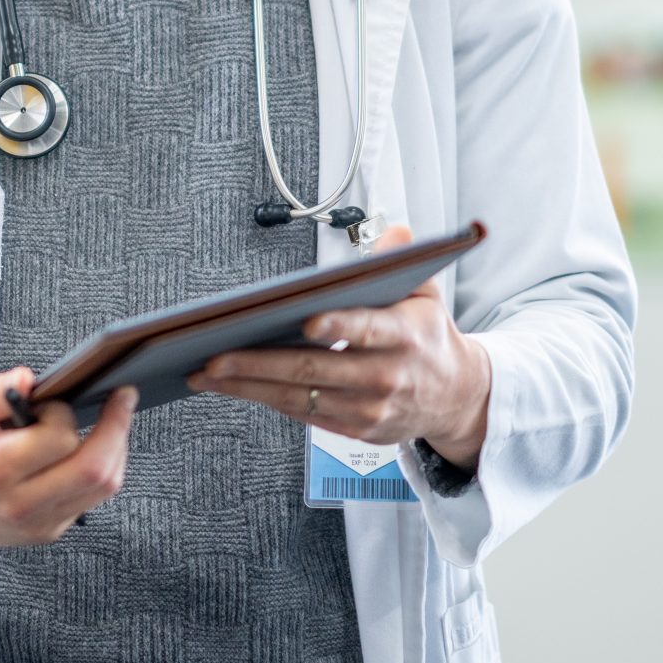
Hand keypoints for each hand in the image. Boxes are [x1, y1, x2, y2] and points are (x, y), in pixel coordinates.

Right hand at [0, 370, 138, 546]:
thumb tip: (27, 380)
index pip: (57, 439)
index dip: (65, 411)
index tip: (56, 397)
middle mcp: (18, 506)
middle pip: (94, 471)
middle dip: (118, 427)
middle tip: (123, 395)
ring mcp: (36, 525)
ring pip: (102, 488)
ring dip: (115, 448)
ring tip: (112, 418)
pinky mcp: (46, 532)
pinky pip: (89, 499)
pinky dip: (97, 468)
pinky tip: (85, 445)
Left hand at [185, 223, 493, 466]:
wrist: (456, 397)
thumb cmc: (427, 336)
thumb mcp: (426, 292)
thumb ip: (403, 262)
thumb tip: (395, 233)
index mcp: (404, 335)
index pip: (367, 329)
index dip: (337, 326)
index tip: (303, 321)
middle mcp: (386, 376)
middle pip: (315, 369)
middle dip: (258, 363)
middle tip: (214, 355)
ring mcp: (369, 408)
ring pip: (299, 397)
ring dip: (248, 386)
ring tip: (206, 372)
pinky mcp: (355, 429)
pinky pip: (303, 414)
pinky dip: (265, 400)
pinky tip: (233, 386)